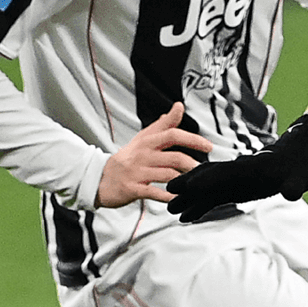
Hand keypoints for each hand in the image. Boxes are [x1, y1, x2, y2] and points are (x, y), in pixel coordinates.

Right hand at [97, 103, 215, 208]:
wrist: (98, 178)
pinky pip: (153, 193)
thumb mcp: (142, 139)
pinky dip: (168, 197)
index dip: (193, 139)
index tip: (208, 147)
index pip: (172, 134)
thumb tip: (178, 107)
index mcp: (147, 141)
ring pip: (167, 175)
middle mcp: (142, 155)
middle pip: (174, 157)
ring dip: (184, 181)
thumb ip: (162, 125)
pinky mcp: (131, 188)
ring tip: (195, 185)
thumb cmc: (125, 159)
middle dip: (192, 165)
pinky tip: (178, 199)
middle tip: (204, 171)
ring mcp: (136, 172)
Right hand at [166, 113, 307, 221]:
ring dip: (189, 199)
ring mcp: (233, 182)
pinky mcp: (234, 190)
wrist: (296, 161)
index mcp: (249, 169)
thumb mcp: (300, 177)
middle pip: (208, 178)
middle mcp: (236, 174)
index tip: (188, 184)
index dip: (206, 178)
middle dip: (188, 186)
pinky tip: (187, 217)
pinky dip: (199, 207)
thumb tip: (295, 193)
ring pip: (206, 190)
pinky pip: (212, 199)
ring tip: (170, 210)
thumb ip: (295, 185)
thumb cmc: (299, 168)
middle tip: (167, 194)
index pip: (224, 173)